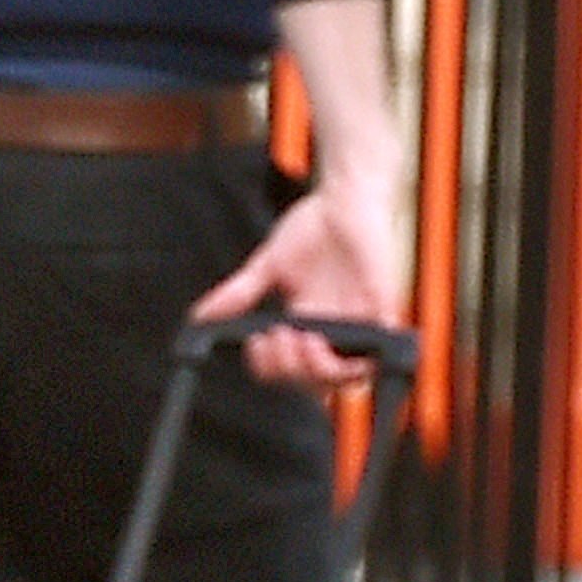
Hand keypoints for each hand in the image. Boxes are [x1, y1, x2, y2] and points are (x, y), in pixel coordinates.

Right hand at [191, 168, 404, 387]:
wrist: (344, 198)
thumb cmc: (314, 227)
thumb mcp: (268, 265)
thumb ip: (239, 294)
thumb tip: (201, 318)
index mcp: (306, 324)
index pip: (288, 370)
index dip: (270, 368)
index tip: (254, 342)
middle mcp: (332, 331)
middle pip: (313, 384)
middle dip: (287, 372)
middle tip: (274, 339)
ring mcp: (358, 323)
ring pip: (346, 379)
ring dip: (316, 372)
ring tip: (298, 341)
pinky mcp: (381, 309)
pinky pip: (378, 353)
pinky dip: (353, 361)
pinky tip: (322, 340)